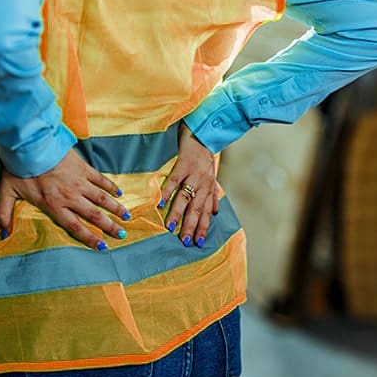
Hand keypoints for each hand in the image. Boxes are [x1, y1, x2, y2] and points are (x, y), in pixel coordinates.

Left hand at [0, 149, 130, 249]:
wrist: (31, 144)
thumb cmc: (18, 168)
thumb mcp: (7, 192)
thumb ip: (5, 214)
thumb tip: (3, 234)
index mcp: (54, 205)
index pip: (75, 226)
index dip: (89, 238)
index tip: (102, 246)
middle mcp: (70, 196)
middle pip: (94, 215)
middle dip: (109, 226)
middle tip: (122, 235)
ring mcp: (79, 181)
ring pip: (101, 199)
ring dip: (115, 208)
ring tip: (127, 217)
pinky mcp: (83, 167)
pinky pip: (100, 179)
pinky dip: (110, 187)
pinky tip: (118, 193)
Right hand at [160, 124, 220, 247]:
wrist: (203, 133)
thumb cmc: (205, 157)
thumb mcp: (213, 177)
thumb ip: (213, 195)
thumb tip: (215, 213)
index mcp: (208, 188)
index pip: (206, 213)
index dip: (203, 228)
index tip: (199, 243)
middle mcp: (202, 184)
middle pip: (196, 209)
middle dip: (191, 227)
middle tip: (185, 242)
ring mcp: (193, 175)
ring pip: (185, 198)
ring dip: (178, 213)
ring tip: (171, 227)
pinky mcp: (183, 165)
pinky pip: (174, 181)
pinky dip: (167, 192)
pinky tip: (160, 203)